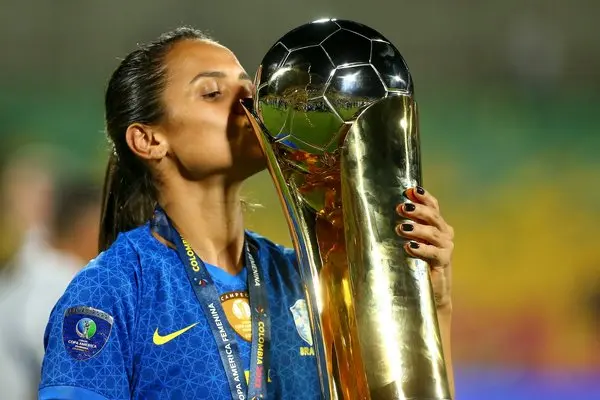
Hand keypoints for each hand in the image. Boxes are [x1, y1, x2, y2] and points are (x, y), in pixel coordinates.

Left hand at [396, 186, 453, 312]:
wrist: (432, 290)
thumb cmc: (417, 261)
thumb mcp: (411, 239)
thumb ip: (405, 225)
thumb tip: (384, 210)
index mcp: (437, 224)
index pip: (433, 205)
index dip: (423, 197)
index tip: (409, 190)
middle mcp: (445, 233)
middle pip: (433, 216)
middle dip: (417, 210)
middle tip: (401, 207)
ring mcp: (446, 248)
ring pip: (433, 233)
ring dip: (417, 228)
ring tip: (401, 228)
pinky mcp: (443, 262)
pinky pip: (433, 253)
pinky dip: (421, 249)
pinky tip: (410, 246)